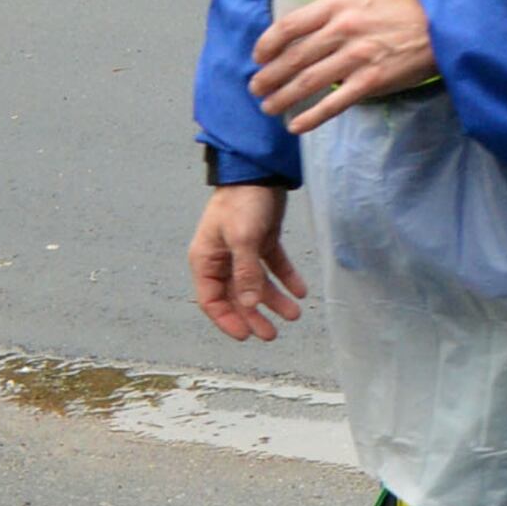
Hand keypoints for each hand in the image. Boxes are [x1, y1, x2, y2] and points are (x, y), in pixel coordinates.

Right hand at [188, 185, 303, 342]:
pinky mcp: (262, 239)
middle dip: (253, 315)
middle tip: (272, 334)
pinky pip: (273, 266)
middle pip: (236, 296)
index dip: (228, 320)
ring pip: (256, 283)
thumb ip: (246, 271)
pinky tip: (301, 291)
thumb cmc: (243, 202)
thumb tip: (248, 303)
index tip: (246, 336)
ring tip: (295, 314)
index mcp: (206, 260)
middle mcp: (222, 259)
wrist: (259, 169)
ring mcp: (242, 250)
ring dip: (273, 299)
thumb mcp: (242, 238)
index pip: (211, 300)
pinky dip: (286, 278)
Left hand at [247, 0, 436, 132]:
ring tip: (270, 107)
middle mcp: (344, 29)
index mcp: (337, 6)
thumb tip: (294, 43)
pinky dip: (311, 117)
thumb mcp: (358, 3)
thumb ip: (327, 17)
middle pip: (293, 58)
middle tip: (257, 89)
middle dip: (268, 78)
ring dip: (282, 98)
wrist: (439, 29)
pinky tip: (296, 125)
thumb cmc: (395, 16)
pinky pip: (333, 103)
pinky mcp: (370, 81)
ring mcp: (357, 56)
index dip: (267, 45)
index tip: (258, 58)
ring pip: (307, 82)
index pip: (288, 25)